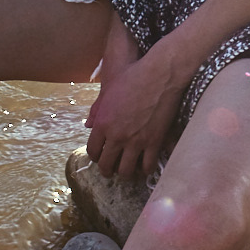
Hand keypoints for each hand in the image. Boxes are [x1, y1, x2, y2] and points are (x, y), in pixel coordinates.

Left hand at [85, 41, 183, 180]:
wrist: (159, 74)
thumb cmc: (132, 77)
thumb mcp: (109, 91)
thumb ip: (97, 110)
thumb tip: (89, 125)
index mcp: (102, 124)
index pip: (93, 151)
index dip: (96, 157)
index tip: (100, 158)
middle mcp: (116, 136)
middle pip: (107, 165)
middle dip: (107, 170)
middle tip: (111, 170)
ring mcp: (135, 141)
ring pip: (126, 171)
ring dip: (125, 174)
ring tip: (128, 172)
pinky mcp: (154, 142)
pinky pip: (147, 166)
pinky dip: (145, 170)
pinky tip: (145, 166)